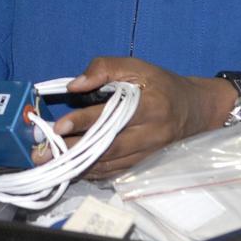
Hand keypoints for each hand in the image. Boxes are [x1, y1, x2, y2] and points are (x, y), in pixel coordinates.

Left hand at [42, 56, 225, 178]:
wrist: (195, 110)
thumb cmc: (162, 84)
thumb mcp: (137, 66)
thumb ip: (105, 68)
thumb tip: (75, 85)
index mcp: (150, 105)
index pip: (113, 115)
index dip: (84, 121)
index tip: (58, 127)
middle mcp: (152, 133)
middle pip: (109, 146)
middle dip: (74, 150)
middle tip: (44, 153)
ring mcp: (150, 153)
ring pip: (111, 164)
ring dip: (79, 166)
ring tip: (52, 164)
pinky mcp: (146, 164)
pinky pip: (117, 172)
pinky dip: (94, 173)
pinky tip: (74, 170)